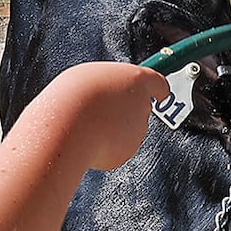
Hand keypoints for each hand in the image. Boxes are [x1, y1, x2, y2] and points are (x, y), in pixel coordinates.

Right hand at [24, 61, 168, 170]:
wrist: (67, 126)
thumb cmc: (74, 96)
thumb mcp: (90, 78)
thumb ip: (109, 86)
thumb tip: (110, 100)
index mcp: (136, 80)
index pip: (158, 83)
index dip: (159, 89)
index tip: (162, 93)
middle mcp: (142, 106)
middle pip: (139, 108)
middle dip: (123, 111)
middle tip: (99, 109)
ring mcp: (137, 131)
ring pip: (126, 130)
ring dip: (111, 128)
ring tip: (87, 122)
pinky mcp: (126, 152)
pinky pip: (116, 148)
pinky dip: (104, 146)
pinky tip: (89, 138)